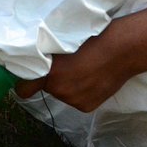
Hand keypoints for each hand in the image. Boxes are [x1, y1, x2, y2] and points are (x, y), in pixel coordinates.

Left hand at [13, 27, 136, 112]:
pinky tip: (94, 78)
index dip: (25, 81)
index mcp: (50, 73)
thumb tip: (37, 61)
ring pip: (64, 94)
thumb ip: (48, 57)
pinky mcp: (86, 107)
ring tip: (85, 69)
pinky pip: (78, 99)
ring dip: (69, 85)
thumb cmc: (93, 39)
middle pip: (48, 88)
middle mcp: (59, 90)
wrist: (122, 50)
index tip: (29, 75)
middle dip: (54, 78)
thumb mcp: (63, 43)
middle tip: (68, 64)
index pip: (24, 88)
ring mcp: (73, 101)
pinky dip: (82, 91)